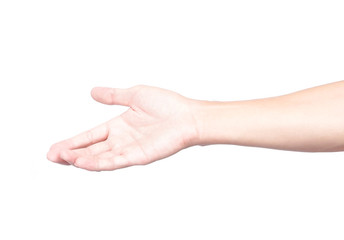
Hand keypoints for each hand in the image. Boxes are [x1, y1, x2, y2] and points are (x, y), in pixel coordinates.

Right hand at [47, 85, 198, 170]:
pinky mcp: (139, 156)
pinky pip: (115, 161)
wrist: (188, 116)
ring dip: (81, 159)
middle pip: (91, 149)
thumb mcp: (134, 95)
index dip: (73, 142)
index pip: (90, 136)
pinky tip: (83, 162)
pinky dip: (98, 162)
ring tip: (63, 159)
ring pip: (100, 157)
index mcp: (119, 126)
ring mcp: (130, 149)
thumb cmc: (168, 105)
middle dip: (71, 154)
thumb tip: (93, 91)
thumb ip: (113, 96)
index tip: (55, 149)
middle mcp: (122, 140)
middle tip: (52, 157)